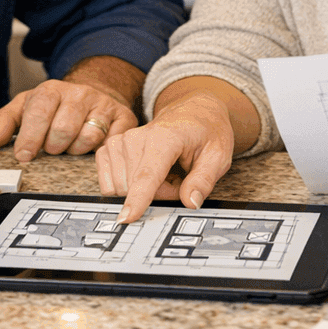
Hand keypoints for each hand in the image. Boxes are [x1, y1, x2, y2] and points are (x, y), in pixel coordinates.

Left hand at [0, 79, 136, 161]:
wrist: (92, 95)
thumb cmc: (55, 108)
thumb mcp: (26, 109)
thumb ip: (5, 122)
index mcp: (52, 90)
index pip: (39, 112)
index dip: (29, 136)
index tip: (23, 155)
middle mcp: (79, 94)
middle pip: (63, 128)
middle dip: (53, 147)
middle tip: (52, 149)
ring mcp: (103, 105)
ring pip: (88, 137)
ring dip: (76, 150)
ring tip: (71, 147)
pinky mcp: (124, 118)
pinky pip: (112, 141)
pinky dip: (101, 151)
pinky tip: (93, 150)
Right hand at [96, 91, 234, 224]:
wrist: (192, 111)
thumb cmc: (205, 132)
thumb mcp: (218, 155)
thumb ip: (204, 180)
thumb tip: (190, 202)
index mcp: (165, 137)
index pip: (148, 174)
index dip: (138, 198)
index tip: (127, 218)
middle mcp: (136, 137)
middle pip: (135, 187)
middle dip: (158, 195)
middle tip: (178, 181)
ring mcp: (119, 142)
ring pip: (121, 188)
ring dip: (143, 191)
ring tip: (165, 175)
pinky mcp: (109, 148)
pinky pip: (110, 184)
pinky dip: (128, 186)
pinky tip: (146, 174)